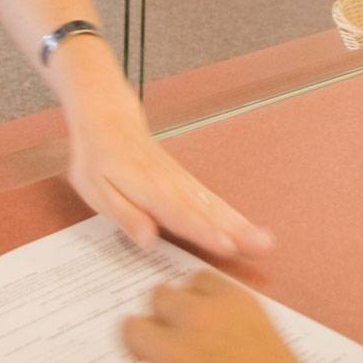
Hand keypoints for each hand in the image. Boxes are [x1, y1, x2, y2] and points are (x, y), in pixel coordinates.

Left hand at [64, 82, 273, 259]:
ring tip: (266, 241)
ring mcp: (182, 181)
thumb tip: (148, 241)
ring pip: (214, 205)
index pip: (179, 214)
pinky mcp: (186, 181)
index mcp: (147, 189)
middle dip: (237, 230)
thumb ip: (125, 215)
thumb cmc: (97, 159)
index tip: (227, 245)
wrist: (108, 117)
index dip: (203, 231)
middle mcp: (172, 185)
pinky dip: (231, 214)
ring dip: (241, 223)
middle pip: (207, 211)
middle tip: (264, 246)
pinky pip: (211, 199)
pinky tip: (247, 228)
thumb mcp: (96, 190)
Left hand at [121, 270, 329, 362]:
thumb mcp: (278, 351)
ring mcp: (170, 352)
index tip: (200, 320)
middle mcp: (198, 317)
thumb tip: (230, 345)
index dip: (196, 301)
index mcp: (236, 304)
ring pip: (131, 329)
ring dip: (142, 348)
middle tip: (176, 346)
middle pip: (159, 296)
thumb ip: (244, 334)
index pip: (198, 281)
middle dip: (164, 318)